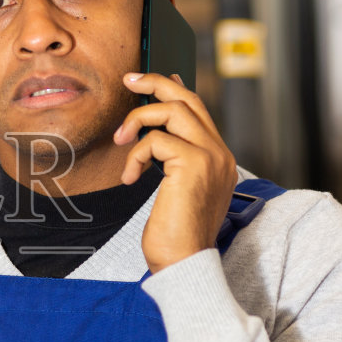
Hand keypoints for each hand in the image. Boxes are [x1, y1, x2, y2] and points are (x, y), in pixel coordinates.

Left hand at [113, 72, 237, 273]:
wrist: (183, 262)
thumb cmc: (174, 234)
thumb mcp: (176, 190)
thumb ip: (173, 159)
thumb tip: (156, 132)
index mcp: (220, 159)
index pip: (199, 110)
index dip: (174, 88)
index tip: (152, 79)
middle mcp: (221, 154)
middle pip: (189, 99)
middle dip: (156, 83)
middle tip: (129, 80)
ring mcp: (211, 157)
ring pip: (173, 111)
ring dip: (137, 119)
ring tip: (120, 140)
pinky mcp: (194, 164)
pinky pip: (155, 140)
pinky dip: (135, 155)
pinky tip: (130, 177)